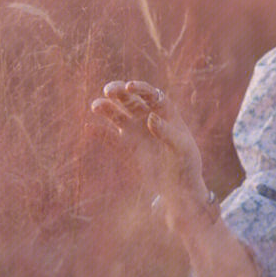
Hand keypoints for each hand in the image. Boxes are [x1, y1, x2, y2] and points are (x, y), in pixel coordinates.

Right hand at [90, 79, 207, 222]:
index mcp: (165, 113)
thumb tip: (150, 117)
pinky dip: (98, 132)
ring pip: (116, 115)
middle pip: (129, 99)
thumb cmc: (187, 165)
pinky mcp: (124, 148)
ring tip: (96, 106)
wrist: (179, 189)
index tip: (129, 87)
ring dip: (105, 108)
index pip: (150, 94)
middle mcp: (147, 118)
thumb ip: (167, 132)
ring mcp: (134, 132)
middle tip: (108, 91)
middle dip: (118, 92)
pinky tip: (88, 127)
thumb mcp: (182, 149)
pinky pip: (108, 137)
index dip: (139, 88)